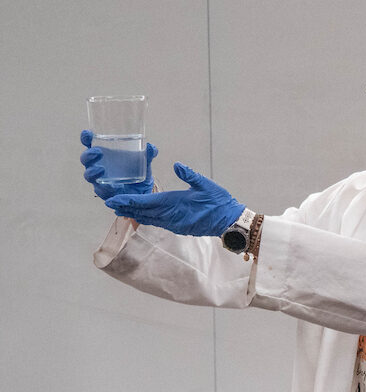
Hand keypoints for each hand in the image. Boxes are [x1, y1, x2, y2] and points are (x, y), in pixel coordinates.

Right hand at [80, 129, 157, 199]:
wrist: (143, 192)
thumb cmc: (138, 172)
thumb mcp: (144, 163)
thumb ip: (148, 155)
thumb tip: (151, 147)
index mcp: (104, 154)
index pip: (91, 144)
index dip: (86, 139)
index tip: (87, 133)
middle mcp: (97, 166)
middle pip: (86, 159)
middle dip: (88, 155)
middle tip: (98, 151)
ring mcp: (99, 180)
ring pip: (89, 175)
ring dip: (92, 171)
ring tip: (101, 169)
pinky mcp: (104, 192)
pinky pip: (101, 190)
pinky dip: (104, 187)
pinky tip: (109, 185)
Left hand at [104, 163, 244, 236]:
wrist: (229, 222)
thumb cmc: (219, 202)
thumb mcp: (206, 185)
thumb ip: (190, 175)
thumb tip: (177, 164)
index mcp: (174, 204)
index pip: (145, 203)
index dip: (127, 201)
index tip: (112, 200)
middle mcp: (170, 216)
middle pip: (141, 213)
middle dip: (125, 207)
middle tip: (109, 202)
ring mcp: (173, 224)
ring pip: (147, 219)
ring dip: (133, 213)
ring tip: (119, 208)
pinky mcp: (177, 227)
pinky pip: (156, 222)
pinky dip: (144, 217)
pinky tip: (140, 214)